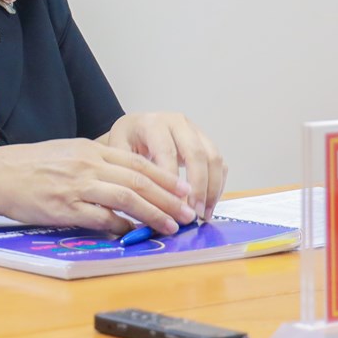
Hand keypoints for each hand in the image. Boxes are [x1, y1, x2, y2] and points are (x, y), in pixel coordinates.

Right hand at [0, 138, 194, 236]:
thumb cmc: (29, 165)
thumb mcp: (67, 154)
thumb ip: (95, 166)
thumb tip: (123, 183)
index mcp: (91, 150)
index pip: (138, 162)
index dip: (165, 177)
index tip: (184, 190)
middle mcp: (88, 165)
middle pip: (139, 181)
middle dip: (168, 198)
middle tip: (187, 212)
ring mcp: (77, 187)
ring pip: (126, 199)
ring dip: (153, 214)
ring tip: (171, 226)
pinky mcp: (65, 208)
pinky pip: (100, 218)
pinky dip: (120, 227)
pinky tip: (132, 233)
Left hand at [99, 112, 225, 218]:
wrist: (135, 127)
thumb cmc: (126, 142)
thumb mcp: (117, 152)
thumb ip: (129, 174)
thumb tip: (143, 206)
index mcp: (152, 124)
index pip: (167, 152)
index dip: (172, 182)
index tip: (174, 207)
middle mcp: (177, 122)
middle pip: (196, 153)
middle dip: (199, 187)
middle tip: (194, 214)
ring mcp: (195, 129)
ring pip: (213, 157)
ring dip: (212, 189)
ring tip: (204, 215)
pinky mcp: (206, 141)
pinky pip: (220, 163)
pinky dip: (218, 185)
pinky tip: (208, 205)